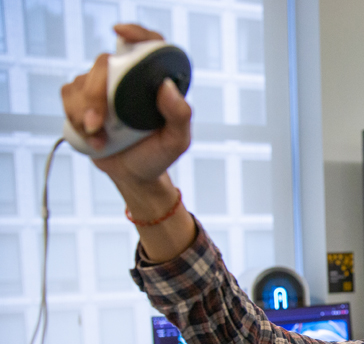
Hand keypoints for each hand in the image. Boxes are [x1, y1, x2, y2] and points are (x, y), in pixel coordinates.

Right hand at [60, 24, 190, 190]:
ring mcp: (103, 88)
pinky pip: (69, 96)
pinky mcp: (83, 100)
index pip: (148, 46)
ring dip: (84, 112)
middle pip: (103, 64)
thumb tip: (167, 86)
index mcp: (152, 83)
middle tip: (98, 123)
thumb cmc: (158, 155)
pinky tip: (92, 138)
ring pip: (81, 82)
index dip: (136, 34)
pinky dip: (75, 117)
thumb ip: (179, 115)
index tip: (119, 33)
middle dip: (94, 93)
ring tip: (100, 139)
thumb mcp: (177, 141)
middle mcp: (127, 80)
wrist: (135, 176)